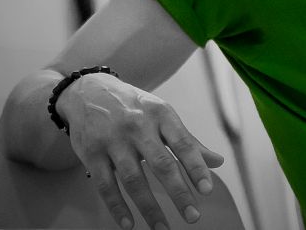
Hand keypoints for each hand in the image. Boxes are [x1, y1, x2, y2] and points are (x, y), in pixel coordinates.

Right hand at [57, 72, 224, 227]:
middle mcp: (138, 125)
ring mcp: (113, 139)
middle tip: (192, 216)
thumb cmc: (133, 106)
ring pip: (133, 178)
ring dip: (149, 207)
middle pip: (161, 163)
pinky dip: (117, 206)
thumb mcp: (162, 114)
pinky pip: (106, 185)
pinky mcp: (91, 153)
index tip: (207, 190)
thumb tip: (218, 162)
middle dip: (178, 192)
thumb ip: (188, 140)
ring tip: (162, 228)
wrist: (87, 90)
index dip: (196, 167)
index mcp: (161, 114)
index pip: (183, 143)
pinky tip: (129, 223)